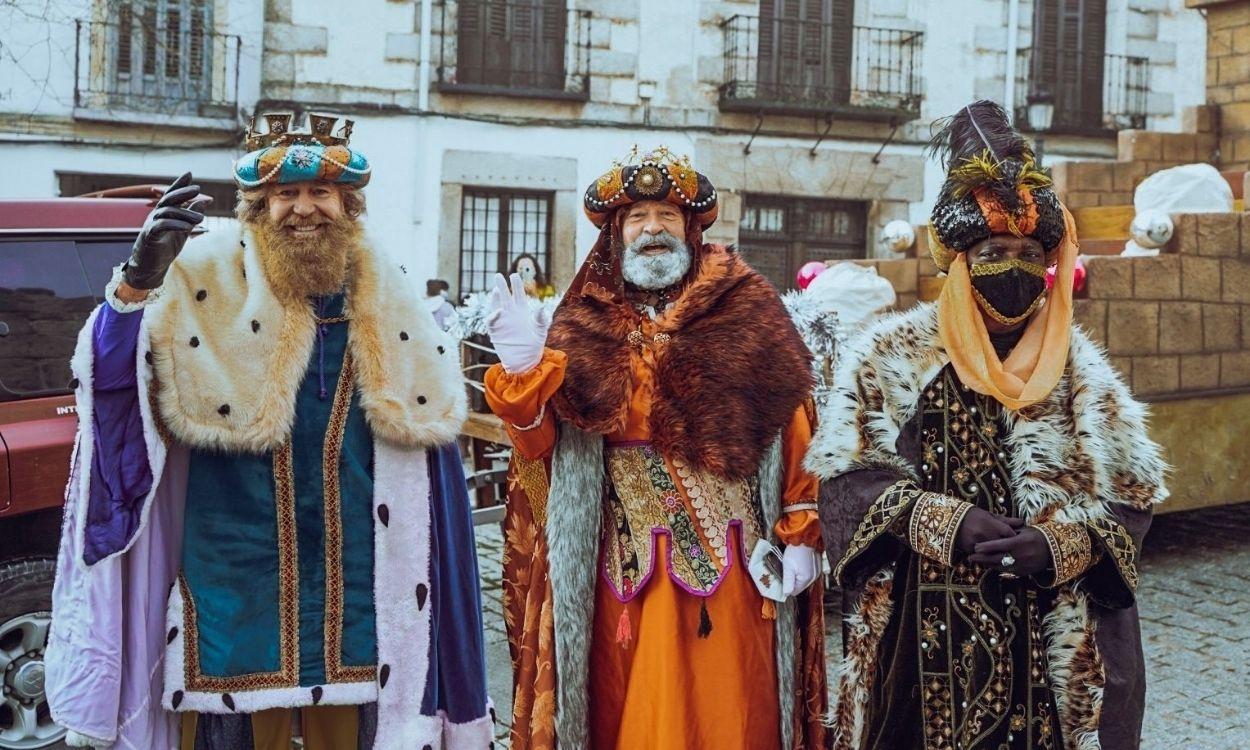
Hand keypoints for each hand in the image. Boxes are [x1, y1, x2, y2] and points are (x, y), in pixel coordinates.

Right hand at [122, 172, 208, 289]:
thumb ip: (190, 217)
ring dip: (185, 213)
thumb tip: (202, 203)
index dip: (178, 184)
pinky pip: (161, 225)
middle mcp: (155, 215)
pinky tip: (187, 227)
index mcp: (163, 213)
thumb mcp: (182, 231)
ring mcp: (151, 224)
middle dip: (182, 192)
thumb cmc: (165, 248)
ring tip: (201, 218)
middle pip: (168, 199)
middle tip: (197, 189)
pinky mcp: (149, 235)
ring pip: (167, 212)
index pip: (171, 195)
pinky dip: (175, 224)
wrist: (151, 267)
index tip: (188, 173)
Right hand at [486, 272, 547, 372]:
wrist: (526, 360)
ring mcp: (502, 322)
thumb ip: (540, 318)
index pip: (518, 294)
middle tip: (498, 275)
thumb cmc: (535, 344)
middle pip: (505, 296)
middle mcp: (511, 313)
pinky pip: (492, 321)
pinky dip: (493, 315)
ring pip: (496, 306)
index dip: (516, 285)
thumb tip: (541, 306)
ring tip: (497, 289)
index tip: (514, 275)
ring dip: (495, 298)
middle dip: (502, 286)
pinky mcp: (496, 331)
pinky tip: (499, 311)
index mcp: (522, 311)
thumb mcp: (541, 330)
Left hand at [782, 544, 820, 595]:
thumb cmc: (796, 551)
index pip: (794, 592)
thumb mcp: (788, 567)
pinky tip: (799, 563)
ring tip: (793, 565)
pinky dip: (803, 570)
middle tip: (787, 570)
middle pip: (800, 586)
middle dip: (792, 581)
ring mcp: (817, 572)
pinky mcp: (818, 567)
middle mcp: (814, 577)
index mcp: (806, 579)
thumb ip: (788, 582)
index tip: (782, 579)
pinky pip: (809, 573)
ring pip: (804, 579)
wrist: (805, 538)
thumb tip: (786, 594)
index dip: (787, 587)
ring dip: (798, 575)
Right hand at [954, 508, 1019, 553]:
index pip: (1010, 533)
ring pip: (994, 553)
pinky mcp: (970, 550)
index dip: (1015, 537)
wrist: (950, 520)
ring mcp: (977, 543)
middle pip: (1004, 545)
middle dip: (1009, 547)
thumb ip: (1005, 520)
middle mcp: (985, 534)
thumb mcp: (989, 515)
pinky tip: (993, 557)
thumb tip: (1022, 522)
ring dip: (1000, 554)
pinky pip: (984, 556)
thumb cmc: (972, 516)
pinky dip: (989, 557)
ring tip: (1006, 555)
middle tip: (1015, 549)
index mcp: (991, 523)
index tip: (1018, 538)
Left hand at [969, 526, 1050, 576]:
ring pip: (1000, 566)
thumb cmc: (1037, 536)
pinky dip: (997, 568)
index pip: (999, 545)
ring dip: (987, 564)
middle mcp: (1020, 555)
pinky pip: (1007, 571)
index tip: (976, 547)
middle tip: (970, 557)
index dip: (986, 547)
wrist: (1054, 551)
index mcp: (1019, 543)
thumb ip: (1010, 531)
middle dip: (982, 558)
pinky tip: (989, 565)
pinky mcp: (1024, 572)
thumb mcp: (1025, 530)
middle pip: (997, 558)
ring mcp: (1022, 565)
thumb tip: (995, 530)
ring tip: (977, 561)